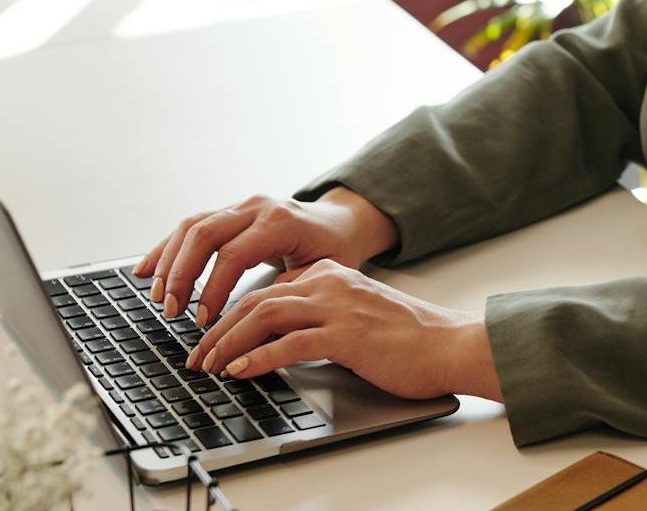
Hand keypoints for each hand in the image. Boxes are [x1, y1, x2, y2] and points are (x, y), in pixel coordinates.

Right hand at [131, 188, 398, 324]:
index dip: (213, 288)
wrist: (341, 222)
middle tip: (172, 310)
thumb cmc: (334, 250)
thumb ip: (289, 292)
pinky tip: (146, 270)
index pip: (234, 254)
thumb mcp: (323, 273)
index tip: (202, 320)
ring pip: (192, 225)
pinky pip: (191, 225)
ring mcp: (241, 206)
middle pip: (205, 233)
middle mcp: (257, 207)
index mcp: (281, 222)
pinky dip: (166, 248)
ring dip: (169, 262)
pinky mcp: (229, 212)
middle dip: (182, 274)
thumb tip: (255, 327)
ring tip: (158, 296)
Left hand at [185, 259, 502, 401]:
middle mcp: (330, 282)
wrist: (449, 344)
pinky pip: (290, 343)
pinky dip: (258, 358)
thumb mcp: (356, 314)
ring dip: (229, 343)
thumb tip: (280, 338)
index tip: (211, 339)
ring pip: (264, 315)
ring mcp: (338, 306)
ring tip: (209, 365)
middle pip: (256, 299)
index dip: (231, 314)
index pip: (267, 289)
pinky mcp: (347, 335)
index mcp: (330, 274)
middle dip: (218, 329)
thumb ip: (321, 316)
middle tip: (197, 356)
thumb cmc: (408, 338)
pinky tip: (240, 372)